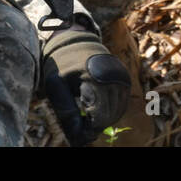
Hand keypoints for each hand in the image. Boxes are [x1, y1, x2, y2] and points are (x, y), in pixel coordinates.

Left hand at [41, 27, 130, 145]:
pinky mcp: (124, 77)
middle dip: (95, 126)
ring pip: (118, 111)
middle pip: (110, 116)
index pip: (100, 117)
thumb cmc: (61, 65)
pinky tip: (96, 109)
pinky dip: (111, 110)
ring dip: (104, 119)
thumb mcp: (56, 88)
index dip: (89, 131)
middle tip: (80, 129)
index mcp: (95, 79)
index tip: (77, 135)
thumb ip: (67, 113)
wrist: (74, 41)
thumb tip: (78, 139)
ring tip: (86, 118)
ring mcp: (121, 77)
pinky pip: (122, 102)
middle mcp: (113, 78)